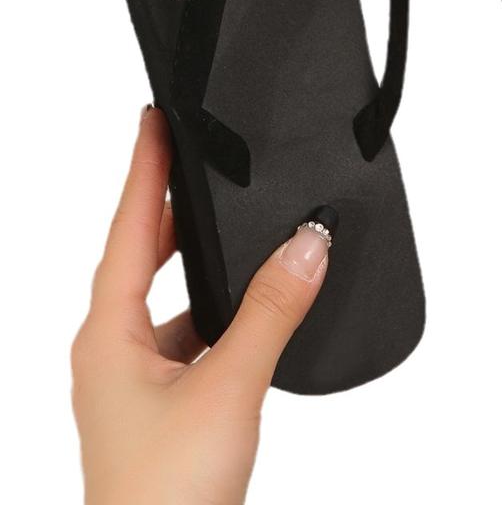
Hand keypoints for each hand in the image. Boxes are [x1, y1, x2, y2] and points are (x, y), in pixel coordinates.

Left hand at [72, 106, 330, 504]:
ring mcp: (133, 381)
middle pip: (140, 256)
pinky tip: (246, 306)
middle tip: (195, 155)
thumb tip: (309, 241)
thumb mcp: (229, 385)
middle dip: (168, 204)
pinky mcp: (161, 405)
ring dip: (193, 258)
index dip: (143, 170)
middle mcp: (111, 352)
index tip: (153, 119)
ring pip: (166, 297)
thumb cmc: (166, 496)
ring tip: (224, 219)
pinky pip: (187, 333)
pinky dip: (215, 308)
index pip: (127, 229)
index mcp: (107, 336)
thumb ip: (273, 308)